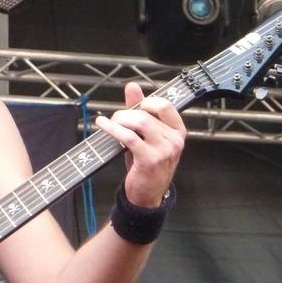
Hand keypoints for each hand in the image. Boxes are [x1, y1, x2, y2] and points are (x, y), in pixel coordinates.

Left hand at [95, 82, 185, 206]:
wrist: (148, 195)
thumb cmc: (147, 164)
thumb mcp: (146, 136)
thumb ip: (140, 111)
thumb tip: (132, 87)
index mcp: (178, 131)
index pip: (165, 105)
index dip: (146, 101)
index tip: (134, 107)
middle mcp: (175, 139)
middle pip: (148, 113)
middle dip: (127, 113)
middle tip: (116, 118)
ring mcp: (164, 150)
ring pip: (140, 122)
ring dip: (120, 120)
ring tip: (110, 123)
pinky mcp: (149, 159)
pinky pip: (129, 137)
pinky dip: (113, 129)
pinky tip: (103, 126)